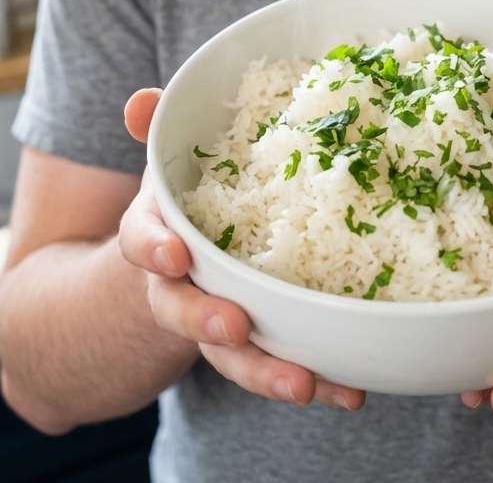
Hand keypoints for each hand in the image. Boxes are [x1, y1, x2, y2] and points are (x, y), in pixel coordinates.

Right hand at [118, 88, 365, 410]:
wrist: (187, 253)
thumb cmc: (191, 195)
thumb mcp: (177, 156)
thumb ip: (162, 127)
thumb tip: (144, 100)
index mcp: (160, 235)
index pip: (142, 242)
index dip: (154, 250)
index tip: (176, 255)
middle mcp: (182, 286)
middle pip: (182, 311)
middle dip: (207, 321)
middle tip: (235, 327)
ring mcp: (220, 320)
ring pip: (233, 355)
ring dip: (266, 371)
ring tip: (304, 383)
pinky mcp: (262, 343)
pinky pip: (282, 364)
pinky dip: (318, 380)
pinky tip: (350, 391)